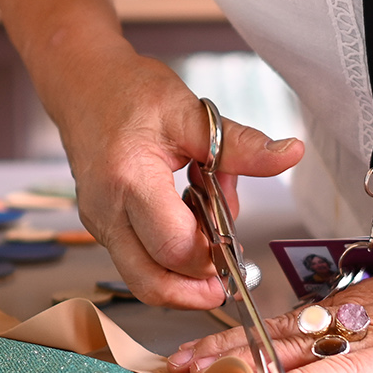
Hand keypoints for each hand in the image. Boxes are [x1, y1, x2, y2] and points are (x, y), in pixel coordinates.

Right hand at [56, 53, 301, 309]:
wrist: (82, 83)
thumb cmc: (130, 93)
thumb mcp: (192, 112)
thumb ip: (241, 144)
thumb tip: (290, 155)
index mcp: (130, 180)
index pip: (175, 248)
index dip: (212, 257)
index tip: (236, 244)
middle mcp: (107, 211)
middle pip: (151, 284)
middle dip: (196, 288)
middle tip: (228, 270)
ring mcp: (99, 224)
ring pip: (143, 279)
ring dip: (182, 274)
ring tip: (207, 234)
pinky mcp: (101, 227)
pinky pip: (137, 261)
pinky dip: (168, 257)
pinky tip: (187, 221)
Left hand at [166, 233, 372, 372]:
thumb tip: (350, 355)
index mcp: (364, 305)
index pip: (292, 322)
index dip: (246, 336)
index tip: (207, 349)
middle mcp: (360, 313)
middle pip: (278, 331)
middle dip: (225, 348)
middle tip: (179, 364)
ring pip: (300, 347)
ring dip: (248, 362)